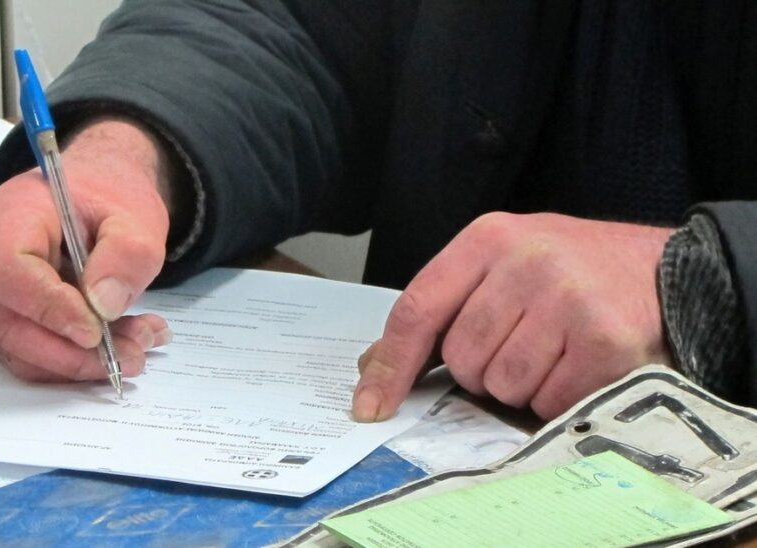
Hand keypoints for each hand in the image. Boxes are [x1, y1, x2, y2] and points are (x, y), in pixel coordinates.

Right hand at [0, 118, 174, 380]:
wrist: (95, 194)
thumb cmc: (107, 196)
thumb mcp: (135, 216)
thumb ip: (126, 255)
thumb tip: (104, 307)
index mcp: (10, 216)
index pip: (7, 271)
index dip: (47, 309)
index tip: (95, 332)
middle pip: (9, 325)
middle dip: (73, 354)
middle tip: (133, 355)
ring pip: (21, 350)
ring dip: (81, 362)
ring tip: (138, 345)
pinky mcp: (5, 316)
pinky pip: (32, 352)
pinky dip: (77, 359)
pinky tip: (121, 343)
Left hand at [353, 212, 672, 420]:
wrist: (667, 269)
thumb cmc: (574, 272)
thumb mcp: (503, 266)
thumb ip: (443, 308)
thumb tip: (375, 367)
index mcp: (488, 238)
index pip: (417, 308)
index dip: (389, 365)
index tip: (370, 406)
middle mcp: (526, 260)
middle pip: (461, 357)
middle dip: (482, 369)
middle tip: (522, 342)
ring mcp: (567, 296)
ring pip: (502, 384)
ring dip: (522, 384)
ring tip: (554, 348)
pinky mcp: (605, 337)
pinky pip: (549, 399)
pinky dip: (559, 395)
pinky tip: (581, 362)